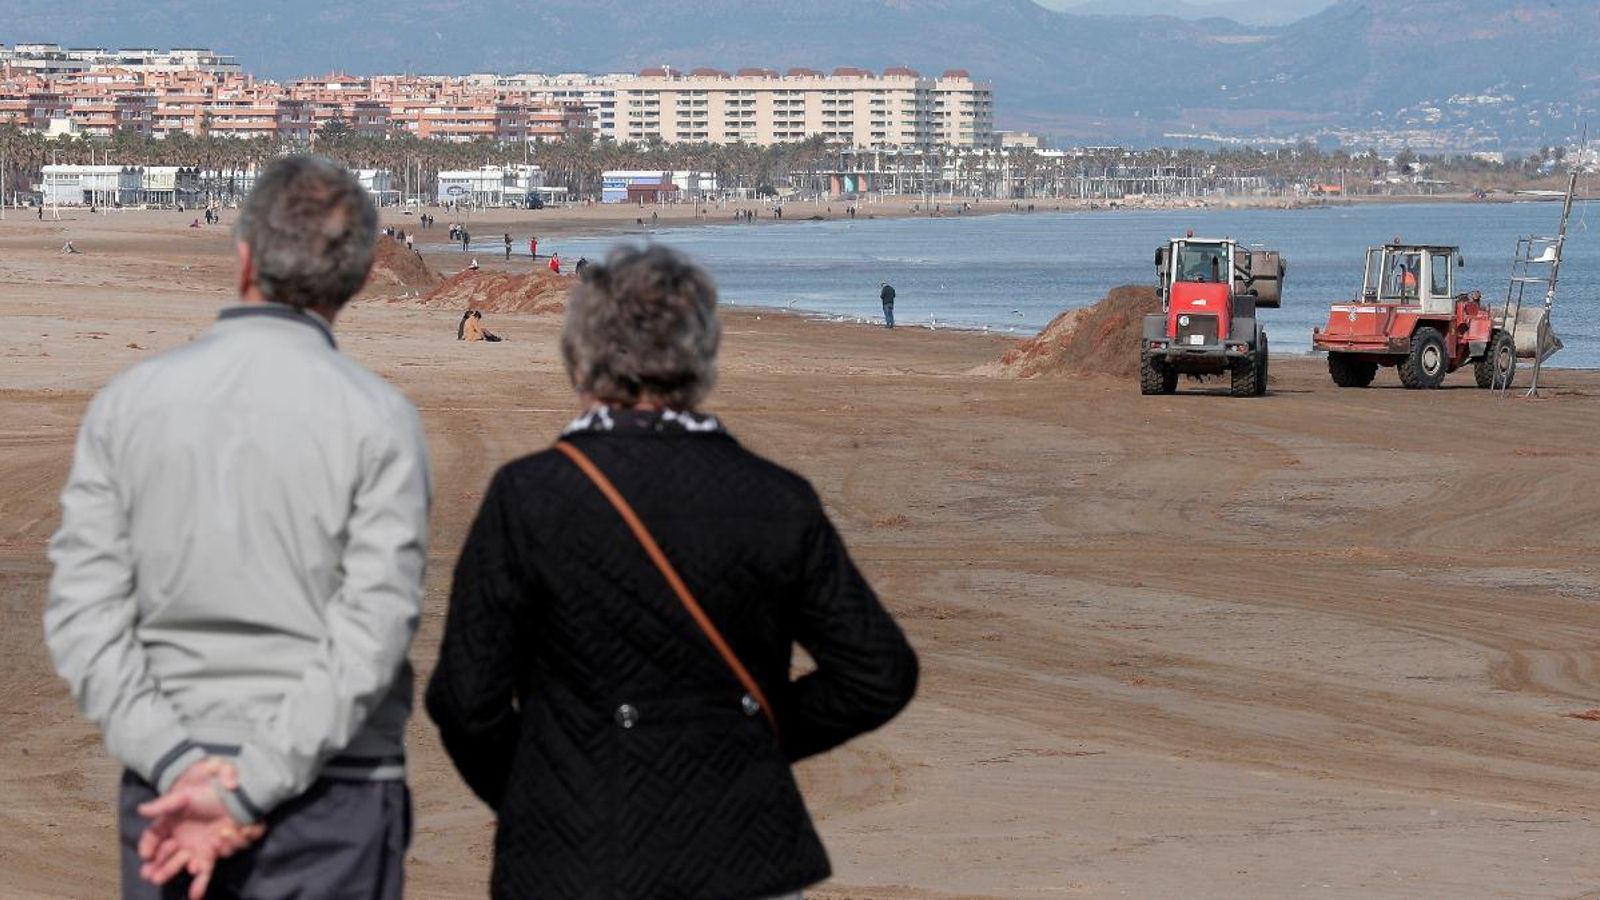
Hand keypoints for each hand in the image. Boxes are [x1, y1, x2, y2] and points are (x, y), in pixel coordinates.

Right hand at [137, 758, 264, 898]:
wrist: (233, 796)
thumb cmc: (206, 792)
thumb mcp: (183, 796)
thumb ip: (164, 804)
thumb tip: (141, 809)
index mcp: (171, 823)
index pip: (154, 836)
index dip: (148, 846)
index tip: (144, 854)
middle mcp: (181, 838)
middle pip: (166, 855)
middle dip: (157, 865)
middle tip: (150, 875)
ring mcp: (196, 847)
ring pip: (181, 863)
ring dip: (172, 870)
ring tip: (161, 878)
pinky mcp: (213, 853)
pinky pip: (206, 869)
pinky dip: (200, 882)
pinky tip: (195, 895)